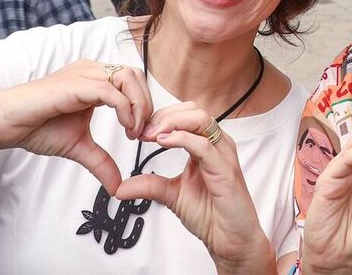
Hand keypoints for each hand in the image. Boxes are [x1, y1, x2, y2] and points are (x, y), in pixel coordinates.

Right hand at [0, 60, 152, 194]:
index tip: (143, 134)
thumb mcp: (78, 147)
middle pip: (136, 75)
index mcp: (94, 79)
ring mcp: (83, 74)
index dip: (145, 105)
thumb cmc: (36, 127)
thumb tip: (117, 186)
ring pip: (127, 77)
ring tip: (134, 132)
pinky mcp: (74, 85)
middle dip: (147, 104)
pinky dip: (125, 109)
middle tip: (143, 134)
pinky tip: (125, 129)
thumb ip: (101, 162)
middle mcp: (91, 71)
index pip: (133, 81)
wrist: (5, 124)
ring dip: (139, 105)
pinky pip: (110, 91)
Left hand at [114, 103, 274, 271]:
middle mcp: (217, 145)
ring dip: (171, 122)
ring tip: (151, 135)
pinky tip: (163, 142)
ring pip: (200, 119)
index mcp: (206, 146)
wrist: (230, 240)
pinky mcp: (226, 170)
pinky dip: (181, 138)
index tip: (139, 131)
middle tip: (143, 131)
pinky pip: (203, 145)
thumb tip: (121, 187)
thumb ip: (149, 185)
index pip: (185, 115)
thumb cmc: (211, 215)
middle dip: (164, 116)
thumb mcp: (171, 195)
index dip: (160, 118)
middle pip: (192, 110)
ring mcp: (223, 155)